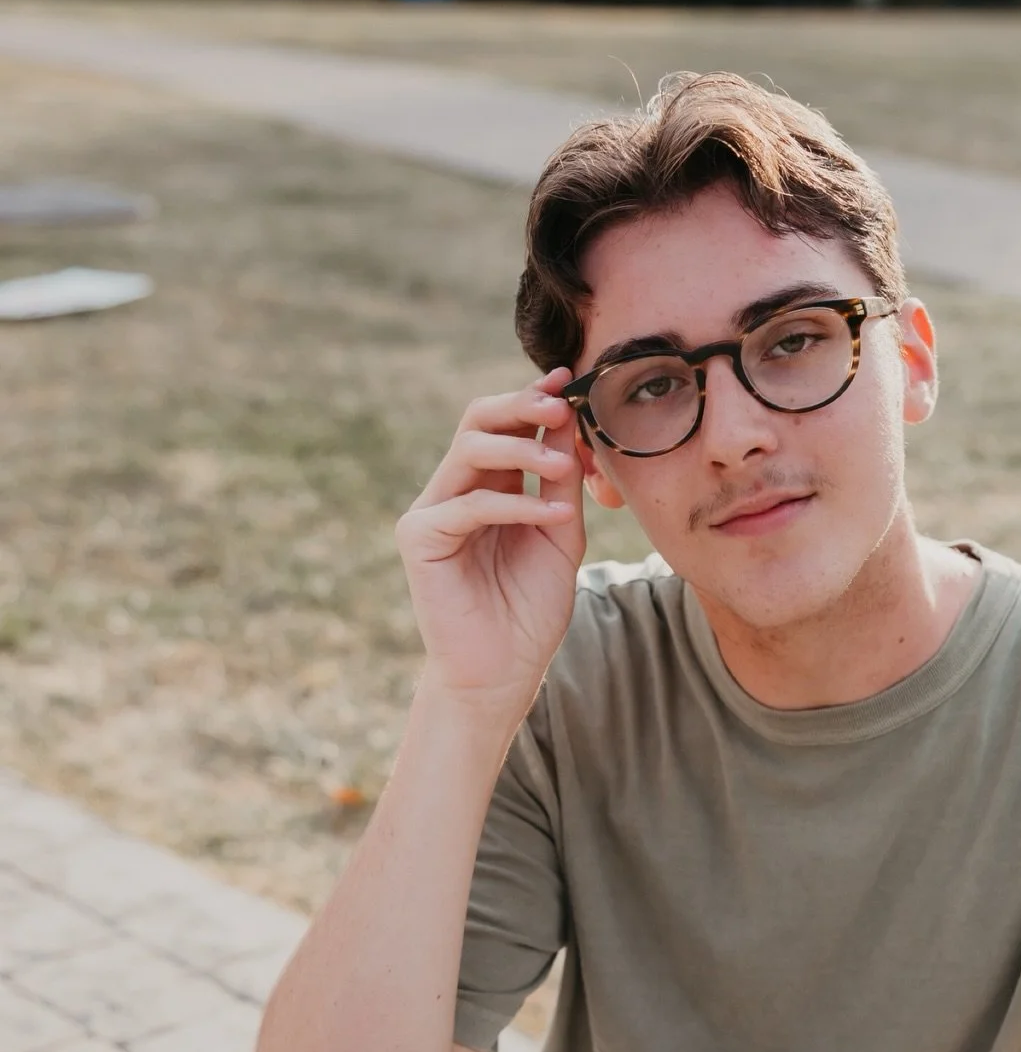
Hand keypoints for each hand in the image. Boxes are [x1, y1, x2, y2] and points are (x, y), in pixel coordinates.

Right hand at [394, 368, 586, 711]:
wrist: (504, 673)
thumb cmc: (530, 609)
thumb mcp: (561, 535)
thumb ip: (562, 481)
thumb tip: (569, 421)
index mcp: (489, 484)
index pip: (504, 424)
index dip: (533, 398)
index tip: (569, 378)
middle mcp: (456, 489)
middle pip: (478, 421)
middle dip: (521, 407)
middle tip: (561, 408)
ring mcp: (432, 511)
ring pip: (469, 451)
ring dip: (521, 449)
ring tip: (563, 466)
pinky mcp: (419, 539)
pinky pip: (469, 505)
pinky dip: (517, 504)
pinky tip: (557, 515)